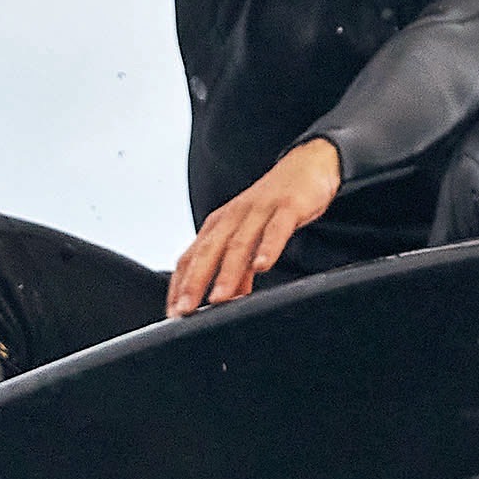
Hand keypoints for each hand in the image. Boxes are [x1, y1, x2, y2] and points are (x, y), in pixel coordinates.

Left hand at [171, 140, 341, 314]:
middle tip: (185, 310)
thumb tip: (229, 302)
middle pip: (207, 252)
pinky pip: (276, 230)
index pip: (189, 258)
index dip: (179, 286)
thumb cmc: (271, 206)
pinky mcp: (287, 207)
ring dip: (227, 273)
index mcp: (218, 226)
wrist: (305, 166)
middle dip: (193, 283)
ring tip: (219, 298)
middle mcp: (232, 217)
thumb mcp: (250, 237)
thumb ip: (238, 270)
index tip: (174, 313)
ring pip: (238, 244)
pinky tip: (262, 267)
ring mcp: (259, 211)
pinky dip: (267, 249)